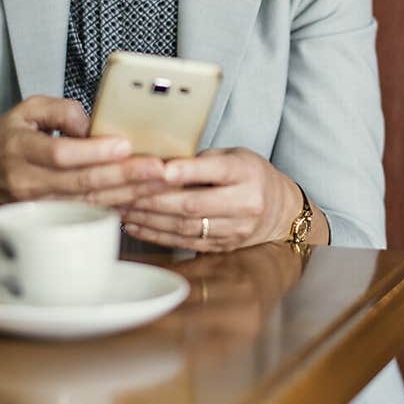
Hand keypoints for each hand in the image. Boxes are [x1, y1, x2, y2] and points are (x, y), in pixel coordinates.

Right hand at [0, 95, 166, 213]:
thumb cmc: (4, 142)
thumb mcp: (24, 111)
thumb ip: (60, 109)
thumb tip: (92, 125)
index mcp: (21, 150)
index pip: (60, 154)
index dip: (93, 152)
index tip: (124, 145)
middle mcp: (29, 182)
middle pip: (82, 182)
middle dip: (125, 176)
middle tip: (159, 169)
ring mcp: (40, 207)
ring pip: (89, 202)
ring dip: (129, 195)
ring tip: (161, 184)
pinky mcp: (51, 220)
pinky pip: (88, 213)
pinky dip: (118, 207)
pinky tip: (143, 200)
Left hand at [111, 147, 299, 251]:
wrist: (279, 211)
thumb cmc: (249, 176)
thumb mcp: (234, 157)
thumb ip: (202, 160)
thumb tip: (158, 162)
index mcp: (247, 173)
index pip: (216, 171)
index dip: (187, 171)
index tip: (162, 169)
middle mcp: (245, 203)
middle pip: (194, 204)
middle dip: (155, 199)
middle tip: (125, 192)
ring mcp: (234, 230)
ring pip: (186, 227)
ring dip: (150, 219)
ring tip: (123, 209)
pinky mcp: (223, 247)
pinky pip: (184, 243)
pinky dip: (157, 235)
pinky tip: (136, 226)